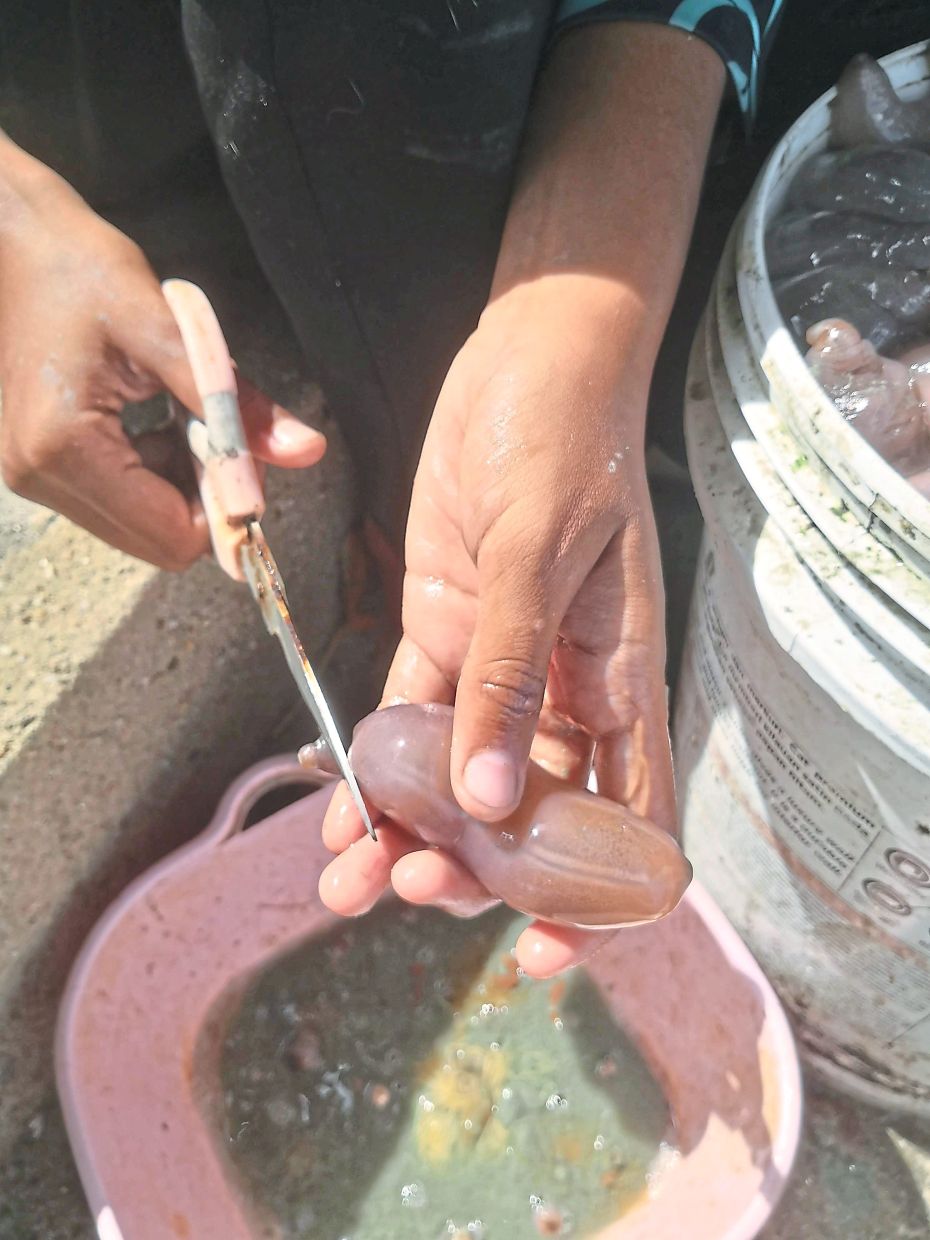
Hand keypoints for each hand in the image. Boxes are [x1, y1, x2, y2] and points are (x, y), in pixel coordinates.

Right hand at [0, 139, 324, 569]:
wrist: (8, 236)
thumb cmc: (79, 268)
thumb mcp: (171, 330)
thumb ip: (235, 400)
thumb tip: (310, 451)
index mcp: (64, 448)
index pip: (171, 535)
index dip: (225, 508)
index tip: (246, 455)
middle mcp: (38, 477)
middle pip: (156, 542)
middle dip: (203, 498)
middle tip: (217, 431)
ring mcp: (31, 475)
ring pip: (139, 527)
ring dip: (179, 484)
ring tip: (182, 416)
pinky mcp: (36, 465)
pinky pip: (117, 501)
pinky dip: (154, 473)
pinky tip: (155, 419)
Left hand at [319, 276, 675, 976]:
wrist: (527, 355)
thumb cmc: (563, 434)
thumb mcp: (539, 547)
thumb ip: (511, 668)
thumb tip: (490, 798)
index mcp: (618, 679)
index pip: (627, 821)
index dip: (595, 898)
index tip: (541, 952)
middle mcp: (562, 688)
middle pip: (526, 818)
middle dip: (470, 870)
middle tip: (406, 889)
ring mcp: (500, 664)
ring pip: (457, 782)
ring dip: (407, 838)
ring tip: (343, 884)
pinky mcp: (445, 630)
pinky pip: (410, 721)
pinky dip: (374, 772)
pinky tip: (335, 812)